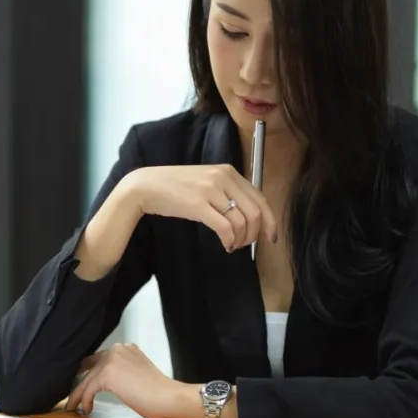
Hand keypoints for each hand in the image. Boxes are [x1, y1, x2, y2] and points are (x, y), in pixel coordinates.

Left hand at [65, 343, 193, 417]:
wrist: (169, 397)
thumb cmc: (159, 392)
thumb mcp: (138, 374)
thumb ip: (122, 372)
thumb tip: (106, 383)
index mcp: (126, 348)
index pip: (100, 358)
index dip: (87, 371)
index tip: (80, 383)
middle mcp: (117, 349)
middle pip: (90, 368)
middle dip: (80, 383)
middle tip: (73, 397)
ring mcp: (111, 360)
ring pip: (87, 379)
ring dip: (78, 394)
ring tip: (74, 406)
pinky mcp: (107, 374)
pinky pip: (88, 389)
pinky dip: (85, 400)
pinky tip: (87, 409)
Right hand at [127, 164, 278, 251]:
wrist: (146, 186)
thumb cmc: (176, 187)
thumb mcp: (207, 182)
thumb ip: (228, 192)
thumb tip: (250, 217)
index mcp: (229, 172)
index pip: (261, 198)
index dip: (270, 221)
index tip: (271, 237)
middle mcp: (223, 178)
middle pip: (255, 213)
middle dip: (254, 234)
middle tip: (244, 245)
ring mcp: (210, 190)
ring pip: (241, 222)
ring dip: (240, 240)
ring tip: (231, 245)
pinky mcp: (197, 204)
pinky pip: (225, 228)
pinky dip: (229, 241)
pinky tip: (225, 245)